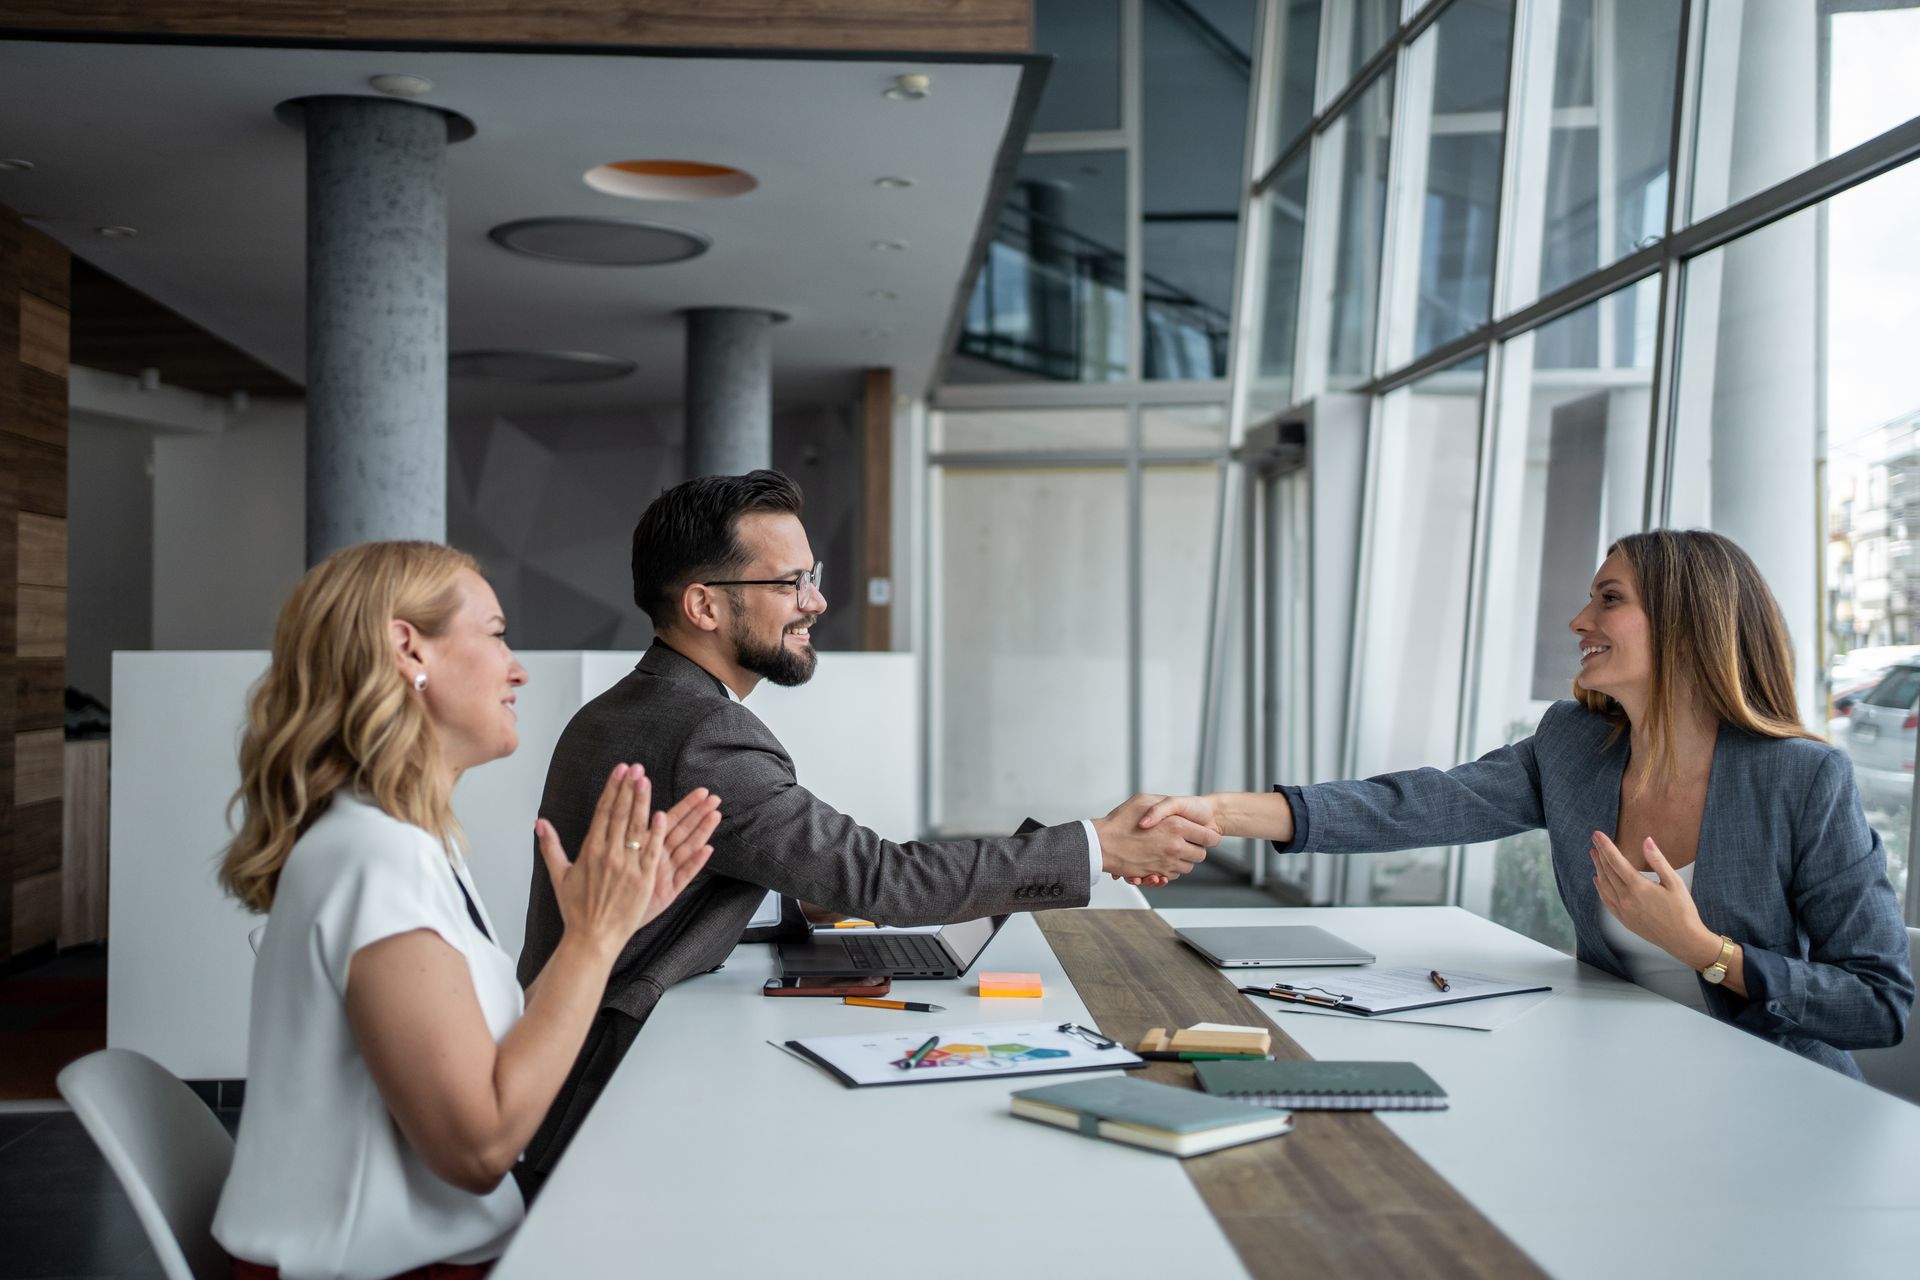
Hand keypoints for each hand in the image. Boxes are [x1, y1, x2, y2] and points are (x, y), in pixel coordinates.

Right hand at [536, 765, 721, 955]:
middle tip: (636, 767)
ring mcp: (627, 867)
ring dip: (642, 803)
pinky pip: (652, 852)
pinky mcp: (643, 880)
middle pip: (620, 814)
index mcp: (590, 851)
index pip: (603, 812)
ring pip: (637, 828)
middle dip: (628, 788)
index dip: (612, 789)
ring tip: (647, 781)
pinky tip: (662, 815)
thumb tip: (540, 823)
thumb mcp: (559, 875)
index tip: (620, 770)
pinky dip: (657, 833)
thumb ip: (550, 846)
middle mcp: (608, 855)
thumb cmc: (576, 909)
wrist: (592, 938)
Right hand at [1092, 793, 1216, 882]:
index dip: (1210, 836)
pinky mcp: (1156, 873)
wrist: (1101, 844)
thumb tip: (1175, 808)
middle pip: (1201, 855)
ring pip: (1188, 867)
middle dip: (1196, 849)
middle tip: (1188, 842)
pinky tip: (1161, 860)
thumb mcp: (1143, 800)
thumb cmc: (1119, 821)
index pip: (1209, 837)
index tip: (1207, 835)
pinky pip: (1173, 875)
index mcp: (1176, 825)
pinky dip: (1170, 870)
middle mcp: (1174, 846)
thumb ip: (1163, 803)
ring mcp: (1166, 862)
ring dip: (1183, 860)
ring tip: (1171, 850)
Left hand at [1588, 832, 1718, 967]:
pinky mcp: (1624, 920)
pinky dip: (1600, 889)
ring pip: (1604, 885)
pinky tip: (1598, 881)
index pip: (1615, 861)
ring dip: (1598, 869)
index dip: (1605, 846)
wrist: (1683, 940)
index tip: (1597, 835)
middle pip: (1607, 871)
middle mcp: (1626, 898)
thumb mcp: (1674, 882)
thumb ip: (1658, 860)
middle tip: (1595, 842)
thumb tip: (1647, 841)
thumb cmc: (1683, 911)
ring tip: (1594, 856)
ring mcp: (1623, 910)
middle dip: (1600, 854)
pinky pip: (1607, 901)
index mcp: (1638, 887)